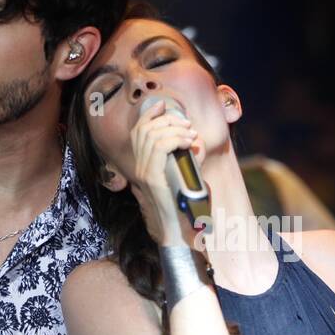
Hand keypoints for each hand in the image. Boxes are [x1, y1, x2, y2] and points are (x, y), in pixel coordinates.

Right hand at [129, 99, 203, 246]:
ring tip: (190, 134)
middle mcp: (138, 167)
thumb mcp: (186, 174)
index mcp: (143, 164)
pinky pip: (160, 147)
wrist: (179, 230)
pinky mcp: (151, 177)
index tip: (163, 105)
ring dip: (174, 129)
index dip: (148, 114)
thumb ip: (188, 157)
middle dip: (168, 120)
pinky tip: (188, 142)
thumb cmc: (185, 204)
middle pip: (145, 129)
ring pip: (152, 135)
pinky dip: (175, 139)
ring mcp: (143, 172)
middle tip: (187, 125)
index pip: (137, 131)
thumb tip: (196, 141)